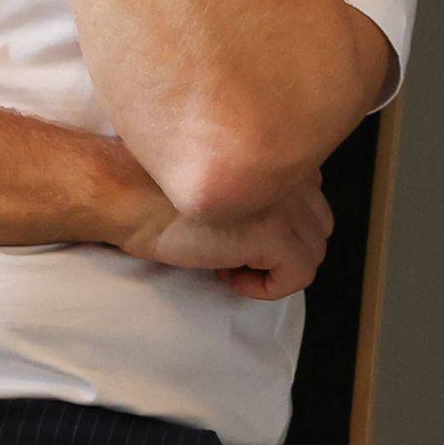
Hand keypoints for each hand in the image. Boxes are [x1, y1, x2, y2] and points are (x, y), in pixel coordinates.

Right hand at [111, 157, 331, 302]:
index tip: (239, 234)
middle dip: (282, 251)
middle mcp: (292, 174)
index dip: (278, 229)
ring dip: (273, 268)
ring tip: (227, 263)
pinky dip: (267, 287)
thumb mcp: (222, 181)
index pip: (311, 203)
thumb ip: (258, 190)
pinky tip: (227, 274)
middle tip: (233, 254)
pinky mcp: (274, 233)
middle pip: (317, 229)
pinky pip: (299, 275)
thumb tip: (278, 233)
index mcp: (280, 157)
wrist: (126, 194)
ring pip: (312, 254)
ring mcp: (287, 203)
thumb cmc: (157, 190)